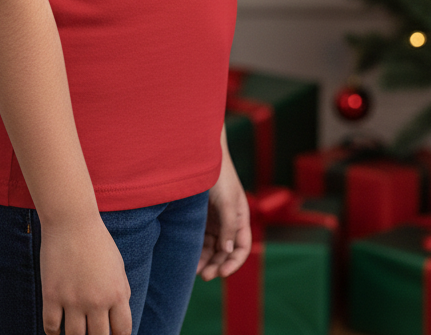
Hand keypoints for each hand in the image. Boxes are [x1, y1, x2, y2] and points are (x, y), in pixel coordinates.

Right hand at [39, 212, 131, 334]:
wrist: (71, 221)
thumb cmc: (97, 241)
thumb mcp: (117, 266)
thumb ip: (121, 292)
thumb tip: (118, 320)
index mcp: (117, 293)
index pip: (123, 331)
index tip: (111, 334)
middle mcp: (96, 301)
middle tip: (92, 331)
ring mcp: (73, 299)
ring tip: (75, 331)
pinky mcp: (51, 295)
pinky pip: (51, 328)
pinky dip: (54, 332)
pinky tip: (57, 328)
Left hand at [196, 149, 251, 279]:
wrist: (199, 155)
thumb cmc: (219, 176)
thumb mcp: (227, 201)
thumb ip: (229, 226)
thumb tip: (228, 250)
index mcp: (240, 217)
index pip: (242, 247)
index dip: (235, 262)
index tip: (223, 273)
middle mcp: (228, 221)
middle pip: (225, 251)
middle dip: (217, 265)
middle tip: (205, 275)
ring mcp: (214, 220)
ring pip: (212, 247)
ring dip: (206, 260)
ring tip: (194, 271)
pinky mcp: (199, 217)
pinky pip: (200, 239)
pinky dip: (196, 250)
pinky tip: (188, 258)